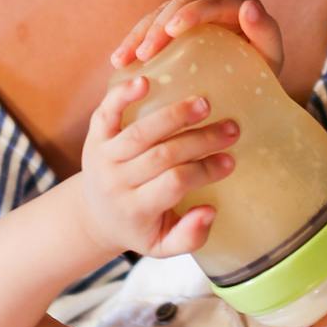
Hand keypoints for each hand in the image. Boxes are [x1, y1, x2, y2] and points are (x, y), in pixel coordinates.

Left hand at [81, 74, 234, 259]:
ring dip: (174, 116)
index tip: (230, 160)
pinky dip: (122, 96)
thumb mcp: (162, 245)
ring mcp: (103, 157)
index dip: (204, 170)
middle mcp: (116, 182)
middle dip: (200, 140)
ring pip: (140, 133)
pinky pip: (106, 113)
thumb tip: (210, 211)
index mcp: (136, 209)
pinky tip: (145, 81)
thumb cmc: (139, 227)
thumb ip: (189, 236)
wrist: (95, 214)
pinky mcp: (94, 137)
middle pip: (161, 155)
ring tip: (205, 104)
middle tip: (231, 129)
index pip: (174, 184)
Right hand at [109, 0, 284, 76]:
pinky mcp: (175, 23)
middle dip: (158, 26)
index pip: (211, 2)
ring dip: (139, 34)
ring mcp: (192, 10)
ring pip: (160, 13)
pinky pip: (150, 27)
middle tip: (145, 52)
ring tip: (123, 59)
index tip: (172, 30)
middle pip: (180, 4)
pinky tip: (120, 61)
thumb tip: (250, 6)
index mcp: (238, 4)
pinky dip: (134, 42)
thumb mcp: (270, 59)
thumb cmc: (264, 73)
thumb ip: (265, 32)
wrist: (251, 85)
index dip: (190, 12)